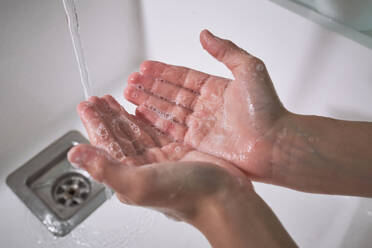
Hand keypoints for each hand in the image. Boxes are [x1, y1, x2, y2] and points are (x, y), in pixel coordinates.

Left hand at [68, 95, 251, 219]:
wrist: (223, 197)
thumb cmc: (185, 194)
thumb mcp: (139, 182)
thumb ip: (106, 168)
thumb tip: (75, 155)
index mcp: (129, 176)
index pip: (105, 146)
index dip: (94, 125)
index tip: (85, 107)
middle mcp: (143, 167)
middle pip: (119, 137)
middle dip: (106, 117)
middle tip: (96, 100)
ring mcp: (161, 158)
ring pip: (136, 132)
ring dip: (123, 115)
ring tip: (111, 99)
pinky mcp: (177, 150)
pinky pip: (156, 130)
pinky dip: (146, 118)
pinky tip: (139, 109)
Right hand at [124, 30, 287, 180]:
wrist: (274, 144)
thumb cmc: (267, 109)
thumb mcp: (249, 68)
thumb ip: (225, 50)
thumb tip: (205, 34)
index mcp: (216, 88)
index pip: (183, 77)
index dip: (163, 71)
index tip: (145, 66)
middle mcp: (206, 106)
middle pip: (171, 93)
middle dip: (150, 86)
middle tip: (130, 80)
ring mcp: (201, 124)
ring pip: (167, 109)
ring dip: (148, 101)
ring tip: (129, 93)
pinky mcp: (198, 142)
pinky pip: (171, 129)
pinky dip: (156, 121)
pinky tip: (141, 113)